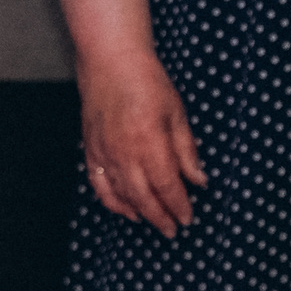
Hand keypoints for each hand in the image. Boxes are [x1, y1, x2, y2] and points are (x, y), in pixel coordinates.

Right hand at [80, 47, 206, 234]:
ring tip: (154, 222)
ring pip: (122, 195)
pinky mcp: (91, 149)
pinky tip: (126, 210)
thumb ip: (187, 151)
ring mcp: (105, 152)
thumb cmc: (147, 82)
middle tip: (173, 230)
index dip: (179, 206)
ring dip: (140, 213)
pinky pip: (99, 184)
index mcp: (150, 143)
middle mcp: (124, 153)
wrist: (111, 60)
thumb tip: (199, 180)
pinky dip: (112, 202)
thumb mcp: (177, 114)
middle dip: (161, 217)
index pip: (167, 186)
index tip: (188, 218)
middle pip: (144, 197)